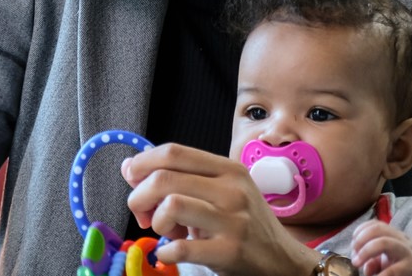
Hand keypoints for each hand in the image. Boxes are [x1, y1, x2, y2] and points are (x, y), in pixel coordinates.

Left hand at [121, 143, 317, 275]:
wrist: (282, 260)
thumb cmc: (244, 223)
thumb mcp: (220, 191)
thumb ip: (180, 176)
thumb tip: (129, 166)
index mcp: (228, 169)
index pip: (173, 152)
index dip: (142, 163)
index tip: (132, 178)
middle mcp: (232, 190)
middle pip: (164, 178)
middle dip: (139, 196)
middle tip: (142, 213)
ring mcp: (232, 221)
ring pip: (171, 205)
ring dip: (155, 221)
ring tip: (164, 231)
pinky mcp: (229, 252)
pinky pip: (181, 247)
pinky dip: (165, 251)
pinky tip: (170, 252)